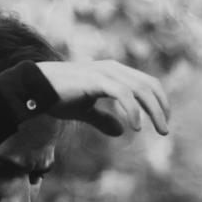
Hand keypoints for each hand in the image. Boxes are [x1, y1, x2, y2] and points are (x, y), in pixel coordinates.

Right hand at [36, 60, 169, 136]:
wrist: (35, 90)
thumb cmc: (58, 98)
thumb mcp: (85, 111)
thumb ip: (103, 120)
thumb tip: (121, 132)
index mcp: (113, 73)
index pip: (146, 83)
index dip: (159, 101)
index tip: (164, 120)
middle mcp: (112, 69)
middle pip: (147, 86)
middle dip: (160, 108)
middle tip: (165, 130)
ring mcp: (104, 72)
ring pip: (139, 89)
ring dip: (152, 111)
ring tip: (157, 130)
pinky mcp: (96, 80)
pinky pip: (122, 94)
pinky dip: (132, 110)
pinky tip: (136, 127)